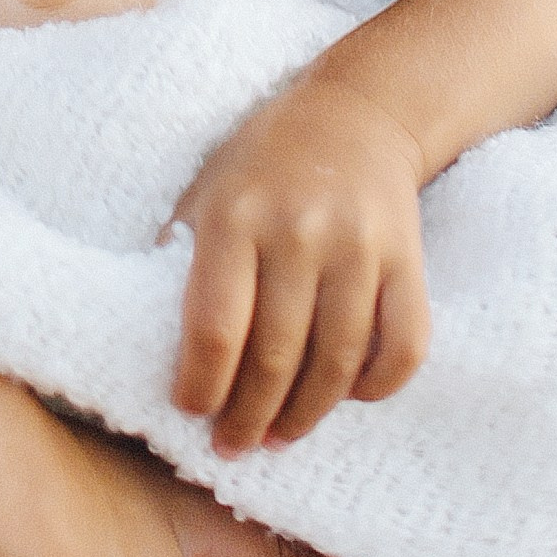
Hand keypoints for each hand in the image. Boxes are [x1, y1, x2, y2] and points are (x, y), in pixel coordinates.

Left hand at [168, 67, 432, 450]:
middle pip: (277, 356)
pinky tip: (348, 398)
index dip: (202, 385)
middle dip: (249, 415)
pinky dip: (377, 385)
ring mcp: (360, 246)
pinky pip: (403, 344)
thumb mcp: (205, 191)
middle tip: (233, 444)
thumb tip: (148, 340)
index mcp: (236, 216)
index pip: (217, 328)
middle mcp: (300, 231)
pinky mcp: (408, 258)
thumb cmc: (262, 163)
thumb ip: (182, 257)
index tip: (190, 411)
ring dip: (306, 415)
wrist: (356, 112)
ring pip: (338, 361)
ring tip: (281, 436)